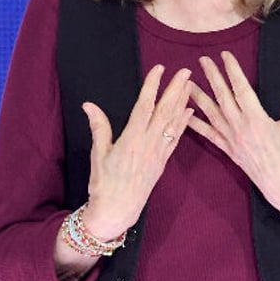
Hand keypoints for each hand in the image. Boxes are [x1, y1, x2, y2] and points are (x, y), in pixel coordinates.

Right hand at [80, 64, 192, 239]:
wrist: (117, 211)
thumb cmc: (103, 184)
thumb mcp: (98, 154)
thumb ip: (99, 127)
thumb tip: (89, 104)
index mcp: (131, 140)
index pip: (144, 107)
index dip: (153, 86)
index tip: (159, 69)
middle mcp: (148, 144)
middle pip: (164, 111)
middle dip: (175, 89)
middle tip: (185, 71)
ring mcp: (158, 153)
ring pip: (173, 123)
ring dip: (182, 102)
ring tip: (190, 85)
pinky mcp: (162, 162)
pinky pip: (176, 139)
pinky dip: (184, 124)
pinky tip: (189, 112)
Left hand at [188, 51, 279, 215]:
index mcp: (257, 119)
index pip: (241, 89)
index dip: (232, 70)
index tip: (225, 55)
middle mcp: (240, 127)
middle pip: (222, 97)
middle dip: (212, 77)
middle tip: (203, 60)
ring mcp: (232, 139)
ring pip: (211, 114)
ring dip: (198, 97)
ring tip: (187, 84)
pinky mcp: (229, 151)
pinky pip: (209, 135)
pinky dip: (196, 125)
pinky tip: (185, 116)